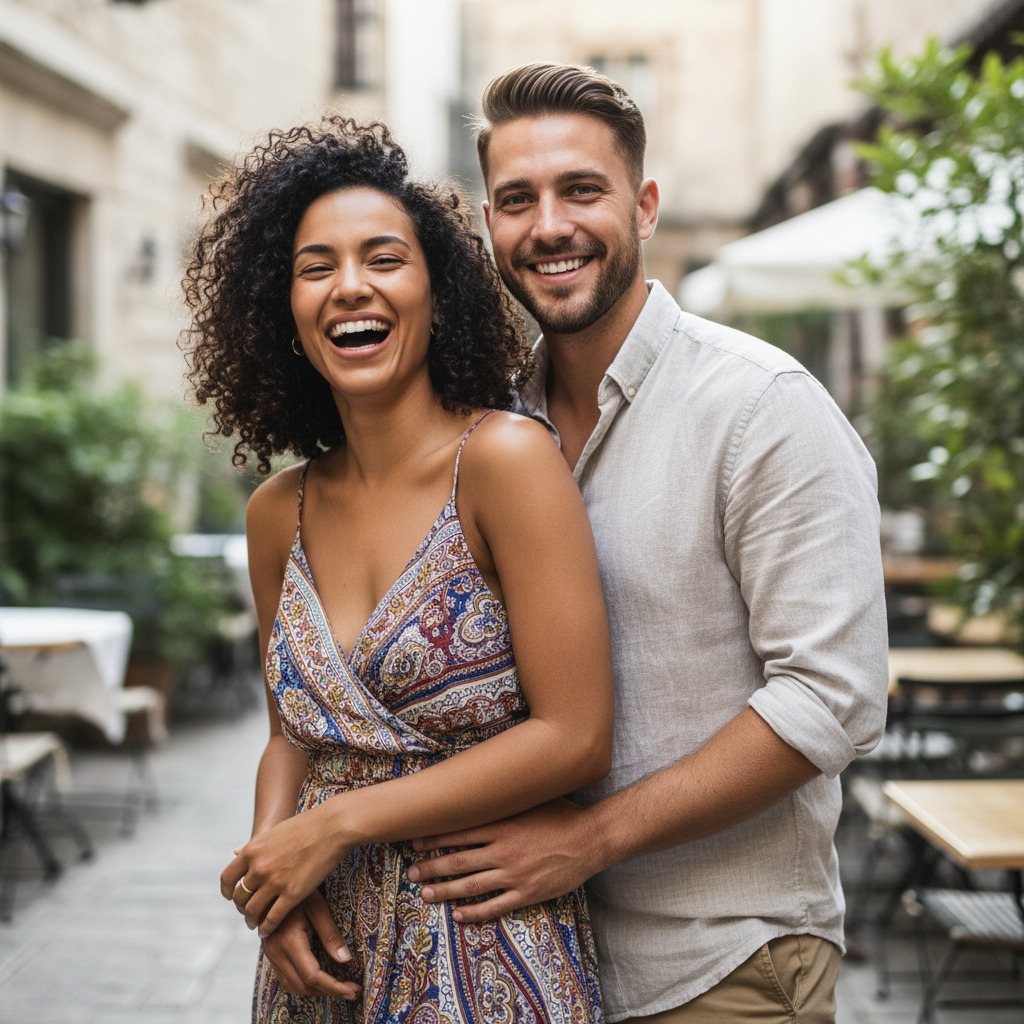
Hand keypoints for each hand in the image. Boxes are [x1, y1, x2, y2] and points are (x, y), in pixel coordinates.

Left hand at [221, 806, 351, 937]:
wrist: (333, 826)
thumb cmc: (307, 825)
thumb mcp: (274, 831)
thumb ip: (254, 845)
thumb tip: (235, 852)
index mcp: (252, 850)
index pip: (227, 878)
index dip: (227, 891)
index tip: (231, 896)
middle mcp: (259, 867)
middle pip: (239, 897)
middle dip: (241, 908)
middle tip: (247, 912)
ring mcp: (275, 882)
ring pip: (253, 911)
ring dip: (252, 920)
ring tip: (256, 924)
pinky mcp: (292, 894)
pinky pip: (272, 918)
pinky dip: (266, 928)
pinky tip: (267, 931)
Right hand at [259, 893, 361, 999]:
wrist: (270, 880)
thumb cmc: (298, 889)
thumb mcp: (317, 905)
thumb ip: (330, 934)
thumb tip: (345, 960)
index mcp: (288, 940)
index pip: (312, 975)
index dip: (334, 987)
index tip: (354, 989)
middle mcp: (275, 951)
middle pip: (302, 985)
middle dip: (329, 992)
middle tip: (352, 990)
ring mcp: (270, 952)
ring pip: (292, 985)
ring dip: (316, 990)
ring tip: (339, 986)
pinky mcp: (270, 951)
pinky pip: (285, 977)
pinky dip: (303, 984)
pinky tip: (319, 978)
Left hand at [407, 798, 598, 923]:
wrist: (591, 838)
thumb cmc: (562, 814)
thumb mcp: (531, 800)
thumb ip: (505, 800)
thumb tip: (480, 789)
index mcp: (503, 825)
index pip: (459, 832)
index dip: (435, 837)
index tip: (415, 840)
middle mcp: (504, 850)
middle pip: (458, 861)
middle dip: (431, 867)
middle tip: (411, 873)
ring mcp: (515, 875)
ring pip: (471, 885)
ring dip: (445, 891)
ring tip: (426, 894)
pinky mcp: (527, 893)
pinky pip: (495, 906)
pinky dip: (475, 912)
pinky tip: (459, 915)